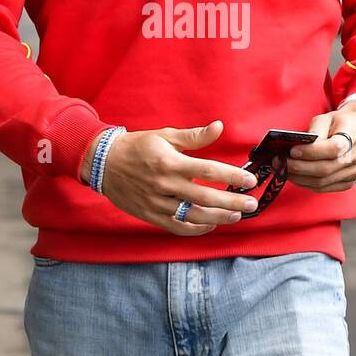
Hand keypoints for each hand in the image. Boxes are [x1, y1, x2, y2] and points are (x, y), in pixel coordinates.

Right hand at [81, 120, 260, 235]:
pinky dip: (197, 229)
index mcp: (171, 162)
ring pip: (194, 216)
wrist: (103, 162)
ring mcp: (158, 203)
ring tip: (237, 215)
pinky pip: (178, 227)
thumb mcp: (166, 136)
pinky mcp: (151, 215)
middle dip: (233, 202)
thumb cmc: (138, 146)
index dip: (232, 176)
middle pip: (206, 198)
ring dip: (219, 218)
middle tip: (252, 203)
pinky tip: (211, 225)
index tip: (250, 180)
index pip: (209, 171)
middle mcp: (165, 184)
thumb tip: (219, 126)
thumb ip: (195, 136)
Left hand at [286, 104, 355, 191]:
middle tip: (279, 162)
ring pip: (322, 182)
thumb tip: (299, 147)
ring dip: (299, 178)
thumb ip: (315, 130)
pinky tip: (295, 176)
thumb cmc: (341, 122)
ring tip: (283, 170)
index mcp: (353, 136)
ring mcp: (354, 173)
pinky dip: (306, 184)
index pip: (332, 149)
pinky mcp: (348, 183)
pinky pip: (324, 188)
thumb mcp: (328, 117)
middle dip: (299, 168)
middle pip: (325, 169)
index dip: (310, 152)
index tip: (292, 150)